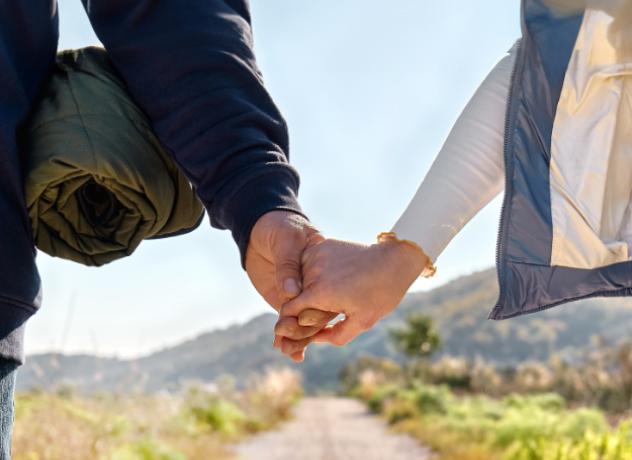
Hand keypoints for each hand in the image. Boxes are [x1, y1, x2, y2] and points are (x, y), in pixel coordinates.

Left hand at [245, 211, 336, 360]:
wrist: (261, 227)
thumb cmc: (280, 227)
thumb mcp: (287, 240)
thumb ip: (288, 266)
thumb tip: (290, 292)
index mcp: (322, 269)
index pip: (323, 294)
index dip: (316, 312)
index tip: (307, 327)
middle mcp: (315, 284)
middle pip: (315, 312)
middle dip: (306, 331)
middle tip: (295, 346)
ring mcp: (301, 293)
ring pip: (303, 319)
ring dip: (298, 338)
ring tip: (290, 353)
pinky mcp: (286, 298)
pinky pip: (290, 318)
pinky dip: (289, 335)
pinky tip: (291, 353)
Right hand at [276, 237, 427, 355]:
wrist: (395, 260)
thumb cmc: (381, 294)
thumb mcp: (362, 322)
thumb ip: (335, 336)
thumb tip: (315, 339)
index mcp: (319, 293)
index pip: (288, 310)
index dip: (290, 321)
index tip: (300, 325)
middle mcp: (312, 272)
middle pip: (294, 295)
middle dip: (302, 305)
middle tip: (324, 308)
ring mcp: (317, 255)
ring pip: (300, 277)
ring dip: (308, 286)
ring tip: (332, 290)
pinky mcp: (323, 244)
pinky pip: (309, 262)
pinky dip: (316, 271)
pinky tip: (334, 276)